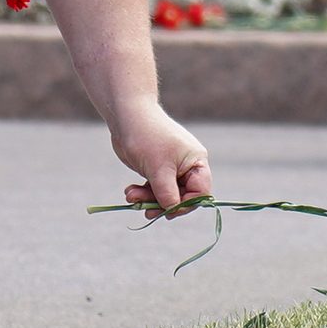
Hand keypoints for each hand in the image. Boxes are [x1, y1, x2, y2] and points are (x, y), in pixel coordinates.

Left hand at [113, 101, 211, 217]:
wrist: (126, 116)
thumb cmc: (147, 137)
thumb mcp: (158, 169)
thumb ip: (167, 193)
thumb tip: (172, 211)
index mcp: (196, 162)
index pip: (201, 192)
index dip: (186, 205)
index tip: (167, 211)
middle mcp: (187, 166)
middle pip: (182, 196)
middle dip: (162, 204)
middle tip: (146, 211)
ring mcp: (171, 167)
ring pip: (165, 194)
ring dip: (148, 199)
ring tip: (130, 196)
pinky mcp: (156, 169)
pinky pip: (154, 188)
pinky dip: (143, 192)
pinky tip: (130, 191)